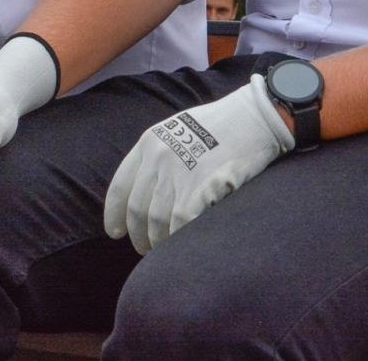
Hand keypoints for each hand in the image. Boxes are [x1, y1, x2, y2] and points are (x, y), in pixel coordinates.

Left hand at [104, 74, 293, 253]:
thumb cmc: (220, 125)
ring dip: (157, 241)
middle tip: (142, 248)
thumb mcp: (178, 130)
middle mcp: (158, 157)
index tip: (114, 231)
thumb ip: (159, 156)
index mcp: (149, 142)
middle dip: (137, 234)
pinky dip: (178, 239)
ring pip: (156, 220)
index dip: (114, 213)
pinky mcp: (201, 187)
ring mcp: (178, 172)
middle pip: (137, 208)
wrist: (253, 117)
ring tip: (162, 250)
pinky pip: (181, 224)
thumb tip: (147, 191)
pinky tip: (180, 245)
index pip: (120, 185)